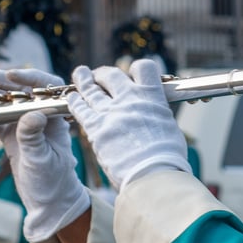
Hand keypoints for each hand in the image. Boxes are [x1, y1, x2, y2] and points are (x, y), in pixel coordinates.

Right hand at [0, 69, 88, 240]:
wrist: (48, 201)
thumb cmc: (52, 181)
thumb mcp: (42, 160)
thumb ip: (34, 137)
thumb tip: (31, 114)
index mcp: (55, 117)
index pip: (46, 87)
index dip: (29, 77)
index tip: (10, 75)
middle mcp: (40, 114)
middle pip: (20, 89)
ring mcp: (24, 122)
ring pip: (4, 100)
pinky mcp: (11, 132)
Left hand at [66, 59, 189, 190]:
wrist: (152, 174)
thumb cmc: (167, 158)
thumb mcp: (169, 127)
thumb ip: (157, 116)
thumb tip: (154, 116)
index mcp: (152, 97)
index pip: (144, 68)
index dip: (136, 69)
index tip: (132, 74)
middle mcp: (130, 99)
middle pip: (112, 75)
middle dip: (105, 74)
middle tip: (100, 77)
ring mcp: (111, 112)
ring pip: (92, 88)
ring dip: (84, 80)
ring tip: (80, 74)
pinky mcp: (95, 128)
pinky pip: (80, 108)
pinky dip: (75, 101)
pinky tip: (72, 98)